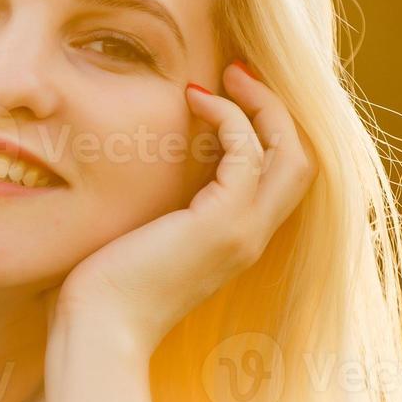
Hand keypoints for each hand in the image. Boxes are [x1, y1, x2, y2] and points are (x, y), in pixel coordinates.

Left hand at [52, 60, 318, 360]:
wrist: (100, 329)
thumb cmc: (107, 288)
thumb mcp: (146, 238)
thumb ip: (166, 210)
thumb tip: (150, 167)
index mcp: (237, 241)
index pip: (280, 178)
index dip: (267, 130)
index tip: (231, 94)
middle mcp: (252, 238)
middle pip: (301, 160)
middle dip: (277, 110)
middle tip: (240, 72)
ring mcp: (243, 233)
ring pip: (290, 154)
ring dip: (263, 106)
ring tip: (229, 74)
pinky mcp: (221, 225)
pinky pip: (247, 154)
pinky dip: (230, 119)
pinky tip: (195, 101)